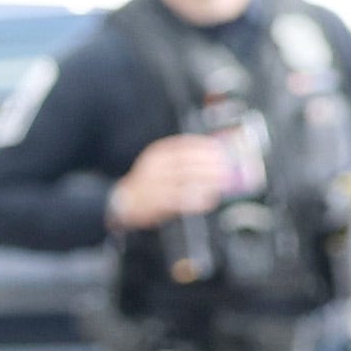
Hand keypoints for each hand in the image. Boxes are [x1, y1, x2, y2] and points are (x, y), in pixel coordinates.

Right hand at [107, 133, 249, 229]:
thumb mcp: (162, 165)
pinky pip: (180, 201)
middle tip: (228, 168)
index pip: (183, 146)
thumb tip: (215, 154)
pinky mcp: (154, 203)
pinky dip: (196, 201)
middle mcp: (154, 168)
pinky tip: (209, 200)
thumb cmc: (149, 184)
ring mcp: (153, 185)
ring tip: (224, 183)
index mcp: (157, 154)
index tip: (221, 150)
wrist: (123, 204)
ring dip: (207, 182)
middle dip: (210, 165)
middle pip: (187, 163)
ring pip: (185, 181)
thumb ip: (184, 160)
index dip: (204, 147)